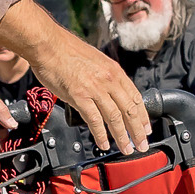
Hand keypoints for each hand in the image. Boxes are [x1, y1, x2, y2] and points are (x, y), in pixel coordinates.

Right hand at [22, 25, 149, 154]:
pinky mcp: (79, 96)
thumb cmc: (66, 51)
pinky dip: (100, 134)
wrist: (48, 44)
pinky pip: (94, 120)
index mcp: (114, 70)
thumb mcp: (95, 60)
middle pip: (129, 110)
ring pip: (115, 118)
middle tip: (142, 144)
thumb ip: (105, 75)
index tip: (146, 128)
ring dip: (122, 137)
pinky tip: (104, 144)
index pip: (135, 97)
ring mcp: (95, 89)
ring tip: (127, 149)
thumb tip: (109, 90)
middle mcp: (109, 80)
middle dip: (138, 131)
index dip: (142, 115)